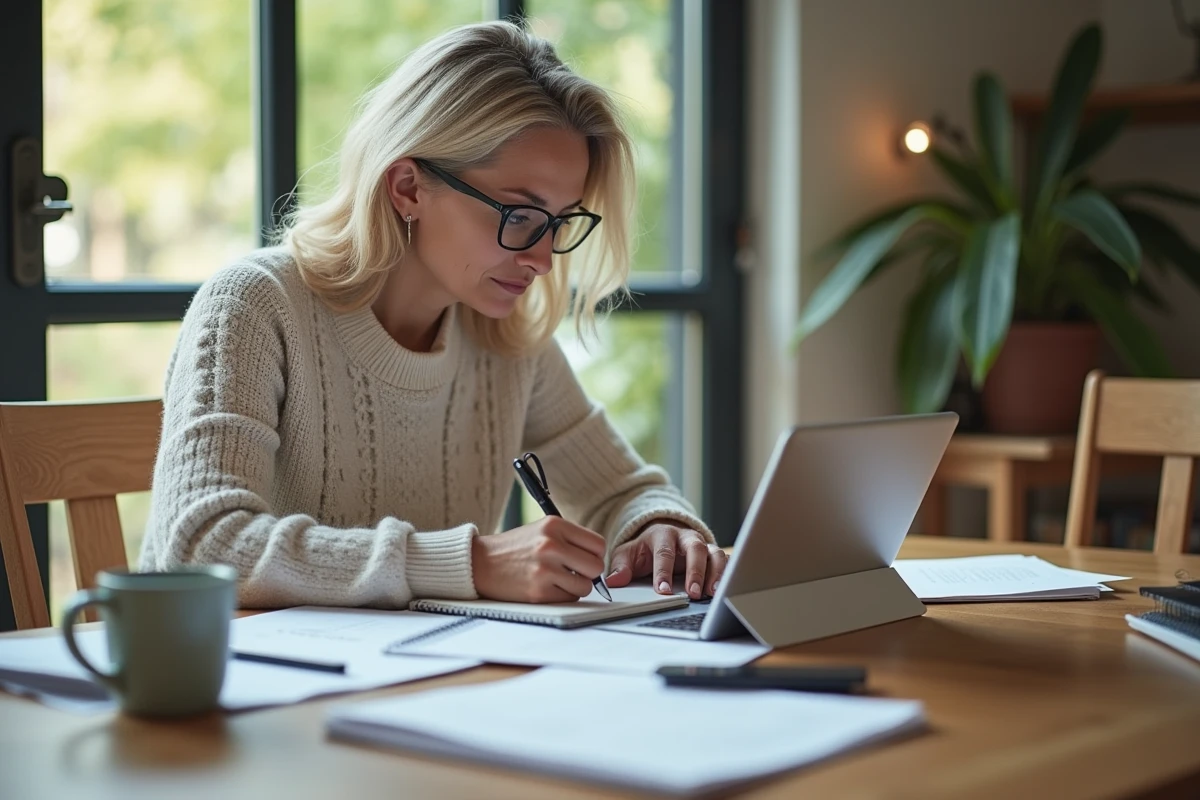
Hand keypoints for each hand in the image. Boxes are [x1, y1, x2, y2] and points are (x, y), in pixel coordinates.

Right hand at [472, 517, 606, 603]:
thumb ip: (570, 539)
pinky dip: (561, 596)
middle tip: (574, 573)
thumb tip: (598, 559)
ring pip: (585, 587)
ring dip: (575, 587)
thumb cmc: (513, 548)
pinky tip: (546, 587)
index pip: (598, 544)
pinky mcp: (539, 592)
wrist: (480, 563)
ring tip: (557, 580)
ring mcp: (545, 569)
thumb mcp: (542, 530)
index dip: (595, 555)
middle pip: (596, 567)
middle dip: (588, 573)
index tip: (585, 560)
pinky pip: (568, 599)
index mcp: (555, 525)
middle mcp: (551, 544)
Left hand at [605, 521, 726, 599]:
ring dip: (715, 573)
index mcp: (662, 535)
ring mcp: (702, 545)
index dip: (664, 572)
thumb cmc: (645, 550)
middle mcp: (685, 537)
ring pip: (714, 553)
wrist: (661, 538)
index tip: (662, 591)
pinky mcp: (713, 554)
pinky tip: (723, 590)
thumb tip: (612, 581)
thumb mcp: (628, 554)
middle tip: (692, 593)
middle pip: (695, 549)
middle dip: (695, 571)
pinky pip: (725, 561)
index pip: (664, 552)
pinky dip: (726, 574)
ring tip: (712, 593)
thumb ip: (621, 567)